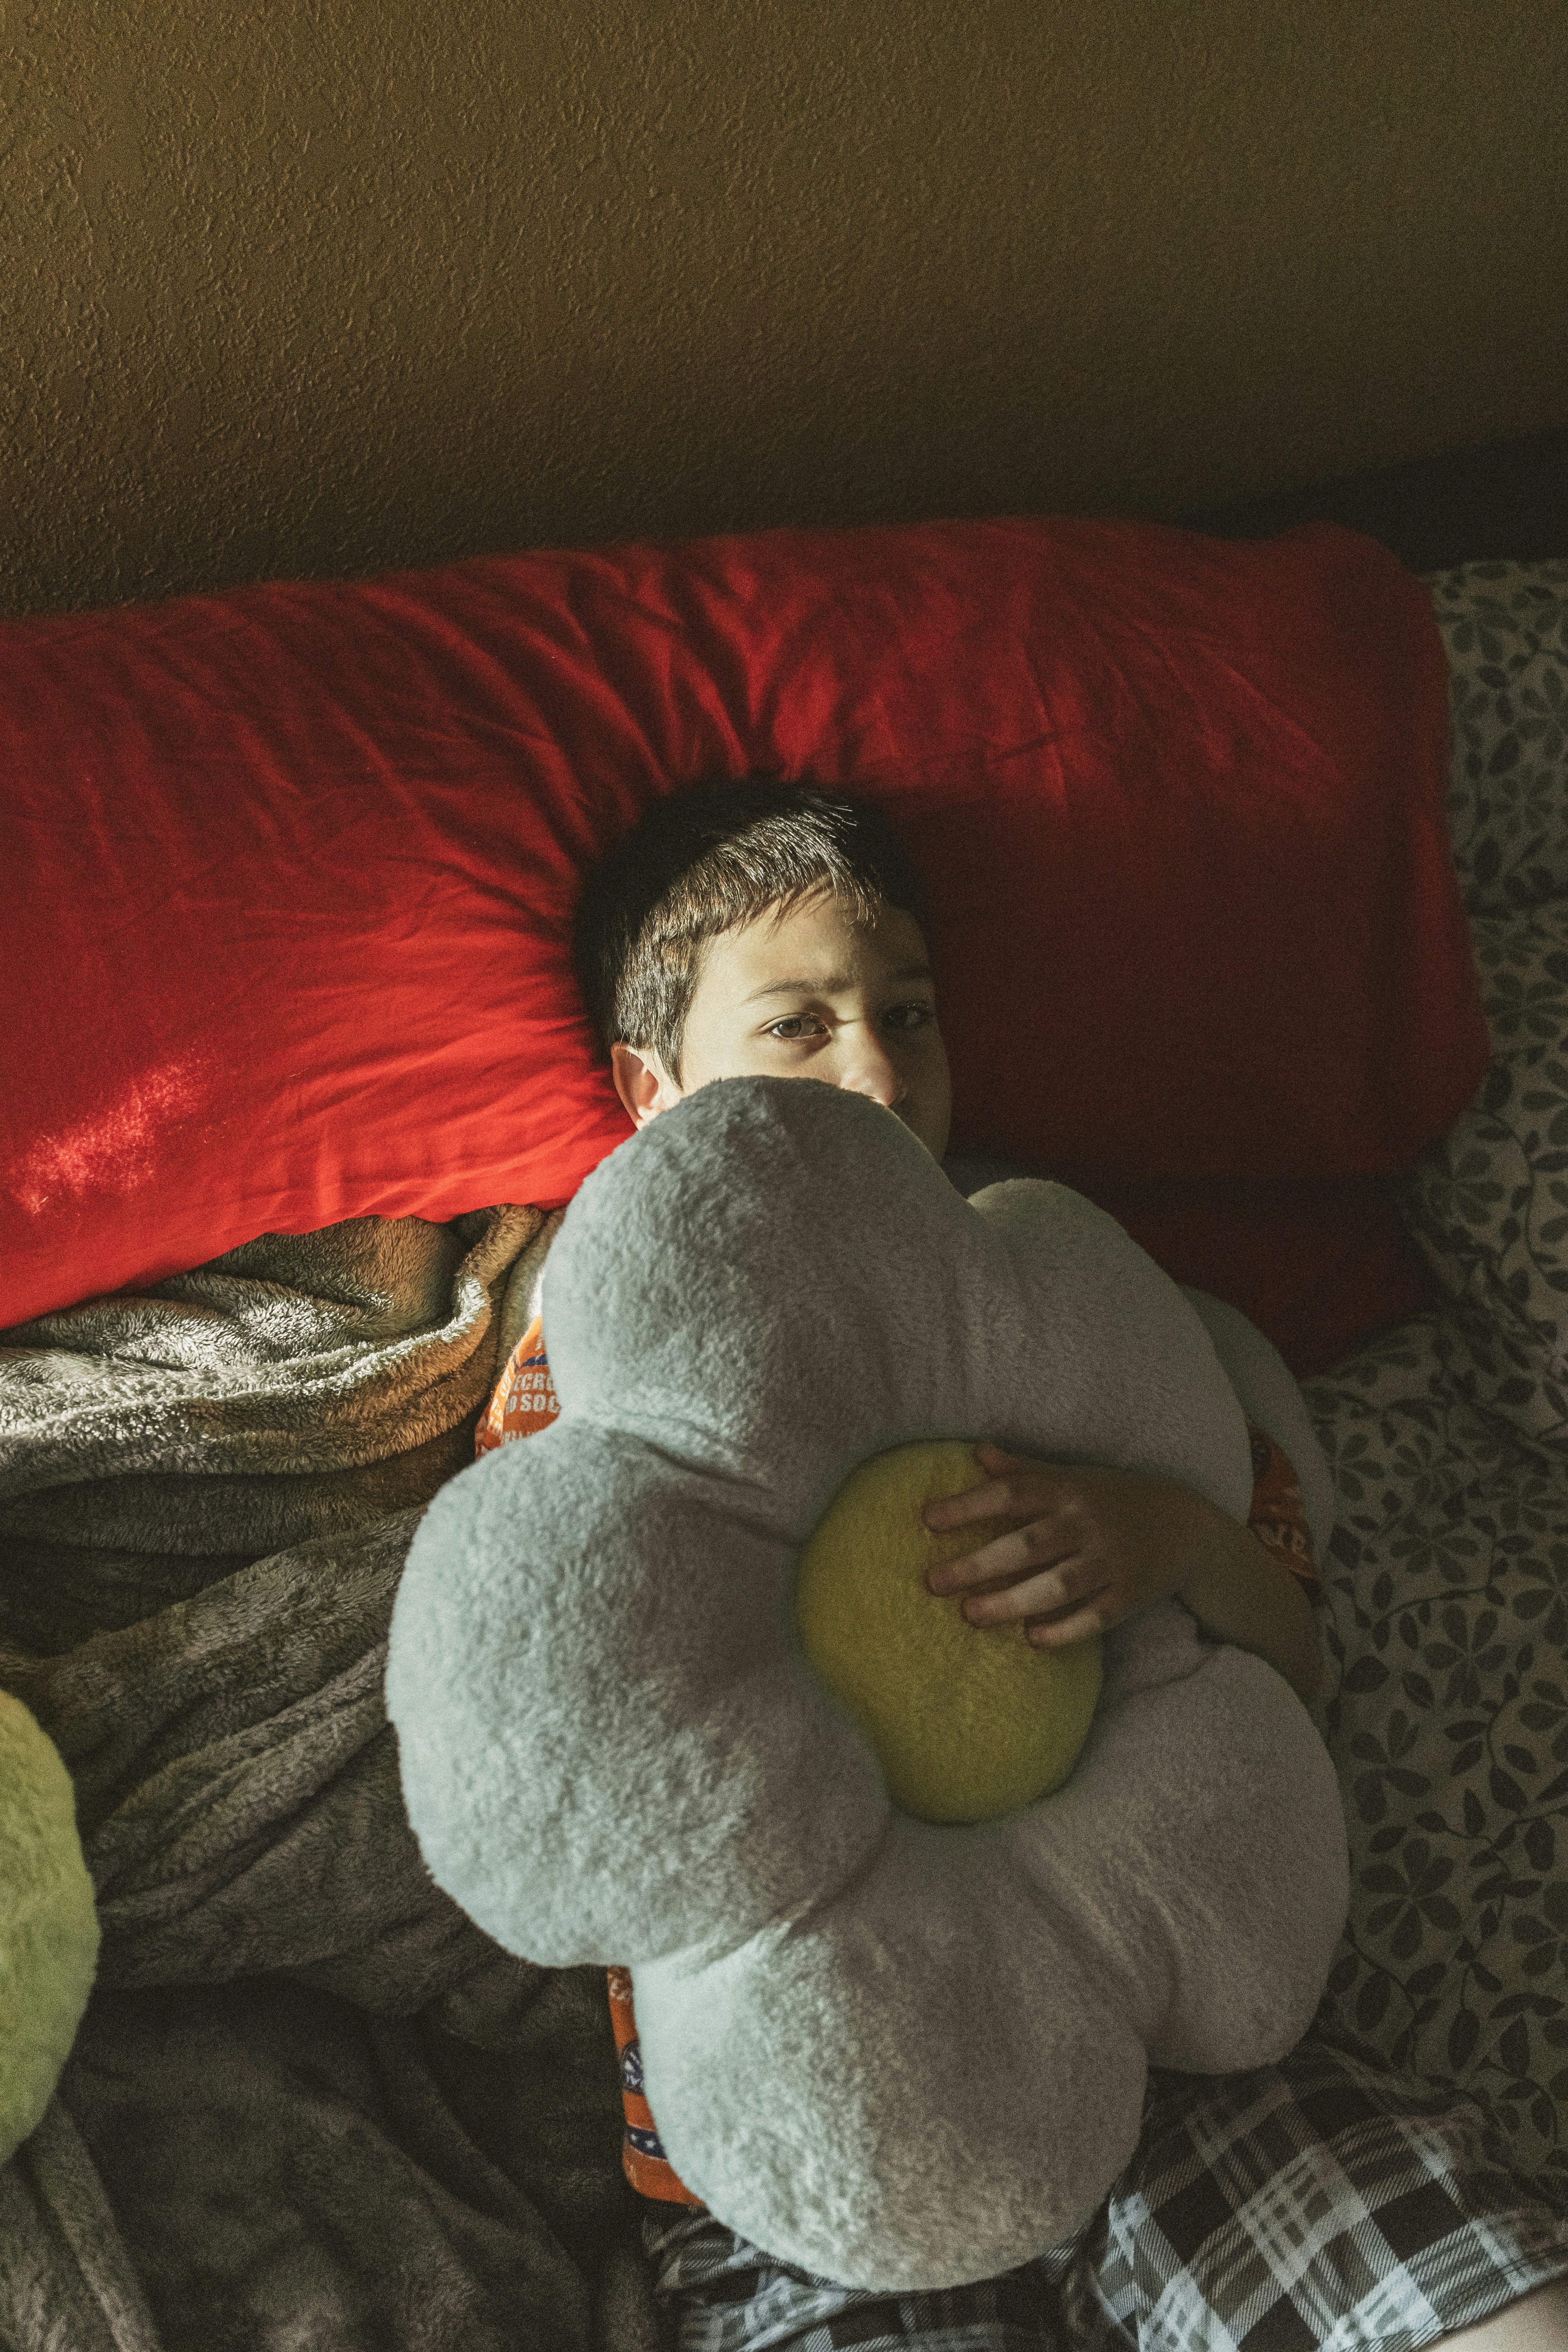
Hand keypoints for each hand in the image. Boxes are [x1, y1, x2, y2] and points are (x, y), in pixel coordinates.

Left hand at [921, 1443, 1223, 1648]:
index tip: (928, 1519)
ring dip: (1013, 1601)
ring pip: (1059, 1585)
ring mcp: (1112, 1561)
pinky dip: (1067, 1630)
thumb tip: (978, 1453)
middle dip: (980, 1564)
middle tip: (933, 1581)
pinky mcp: (1132, 1595)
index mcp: (1069, 1489)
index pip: (1013, 1493)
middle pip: (1029, 1544)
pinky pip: (1097, 1617)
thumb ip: (1027, 1469)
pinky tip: (1033, 1640)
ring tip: (970, 1616)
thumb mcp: (1076, 1476)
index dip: (970, 1504)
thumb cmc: (1117, 1498)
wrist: (1189, 1527)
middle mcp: (1088, 1523)